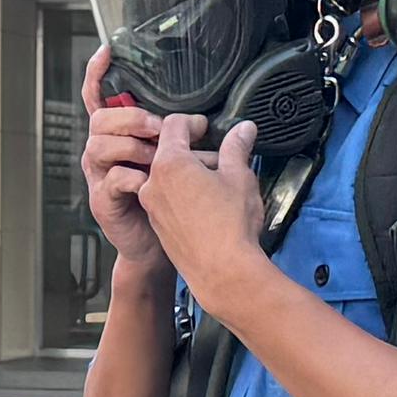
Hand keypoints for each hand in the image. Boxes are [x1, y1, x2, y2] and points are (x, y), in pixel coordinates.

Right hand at [80, 65, 167, 275]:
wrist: (159, 247)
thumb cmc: (170, 203)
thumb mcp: (178, 163)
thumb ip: (183, 137)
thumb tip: (204, 118)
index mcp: (120, 136)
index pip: (100, 98)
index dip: (98, 74)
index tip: (107, 51)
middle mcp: (103, 152)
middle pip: (100, 118)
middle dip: (131, 117)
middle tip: (159, 127)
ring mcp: (99, 176)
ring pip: (101, 145)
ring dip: (134, 146)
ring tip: (157, 158)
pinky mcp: (103, 201)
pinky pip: (113, 179)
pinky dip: (134, 177)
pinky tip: (148, 182)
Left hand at [134, 115, 268, 293]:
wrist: (223, 274)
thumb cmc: (231, 225)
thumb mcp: (239, 176)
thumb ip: (237, 148)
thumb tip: (244, 129)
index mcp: (169, 164)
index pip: (173, 125)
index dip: (193, 122)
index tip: (205, 127)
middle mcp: (152, 184)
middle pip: (167, 153)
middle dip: (192, 151)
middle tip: (218, 158)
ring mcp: (153, 208)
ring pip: (167, 179)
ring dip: (187, 175)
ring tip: (215, 185)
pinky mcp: (158, 228)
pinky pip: (167, 202)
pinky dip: (182, 196)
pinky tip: (206, 207)